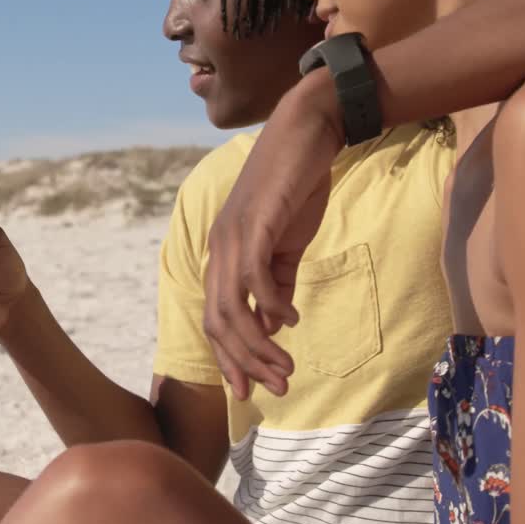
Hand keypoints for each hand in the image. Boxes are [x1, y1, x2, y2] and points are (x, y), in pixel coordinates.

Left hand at [203, 70, 343, 399]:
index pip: (216, 319)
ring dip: (257, 345)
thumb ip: (279, 285)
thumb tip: (275, 326)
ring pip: (232, 307)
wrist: (308, 132)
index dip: (229, 358)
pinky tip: (291, 321)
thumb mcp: (288, 245)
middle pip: (219, 322)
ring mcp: (234, 235)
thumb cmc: (296, 187)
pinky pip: (254, 275)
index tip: (249, 390)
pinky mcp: (256, 222)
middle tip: (274, 388)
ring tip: (284, 368)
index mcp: (223, 255)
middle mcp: (219, 248)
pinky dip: (270, 304)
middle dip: (244, 362)